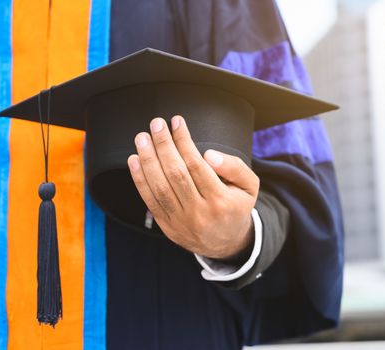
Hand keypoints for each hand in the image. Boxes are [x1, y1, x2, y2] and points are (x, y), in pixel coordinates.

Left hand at [127, 115, 259, 258]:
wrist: (227, 243)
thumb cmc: (236, 206)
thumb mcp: (249, 186)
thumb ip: (234, 167)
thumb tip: (208, 155)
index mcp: (220, 201)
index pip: (196, 165)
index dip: (184, 141)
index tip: (176, 122)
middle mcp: (199, 212)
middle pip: (176, 174)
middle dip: (163, 145)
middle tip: (156, 124)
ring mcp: (181, 221)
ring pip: (160, 187)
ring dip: (148, 160)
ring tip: (142, 138)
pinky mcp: (167, 226)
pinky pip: (150, 201)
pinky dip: (139, 179)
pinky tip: (134, 160)